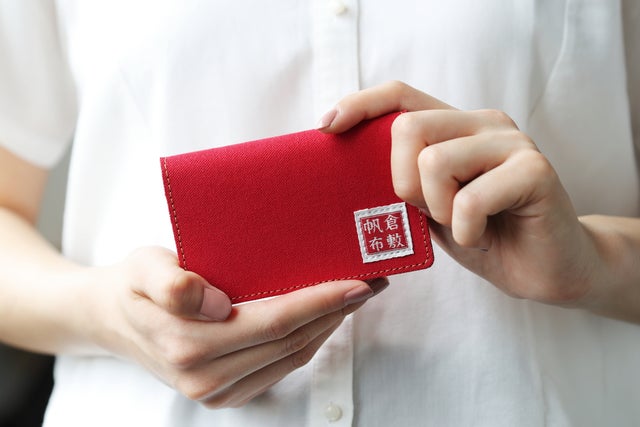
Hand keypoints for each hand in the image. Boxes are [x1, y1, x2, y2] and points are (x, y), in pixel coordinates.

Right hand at [83, 246, 384, 407]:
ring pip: (292, 357)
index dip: (320, 302)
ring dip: (330, 326)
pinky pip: (282, 366)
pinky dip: (310, 340)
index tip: (357, 282)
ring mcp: (218, 391)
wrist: (111, 318)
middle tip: (371, 281)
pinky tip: (325, 316)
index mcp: (188, 345)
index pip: (274, 322)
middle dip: (337, 311)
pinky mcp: (227, 393)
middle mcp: (206, 377)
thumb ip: (169, 281)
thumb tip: (212, 302)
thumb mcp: (142, 267)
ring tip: (356, 295)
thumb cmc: (133, 284)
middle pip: (292, 342)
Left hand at [318, 81, 600, 306]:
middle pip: (409, 127)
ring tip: (458, 226)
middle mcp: (483, 123)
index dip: (361, 104)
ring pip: (435, 161)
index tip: (326, 126)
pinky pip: (471, 199)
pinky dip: (465, 231)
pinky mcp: (536, 170)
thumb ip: (404, 180)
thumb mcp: (431, 206)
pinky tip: (479, 238)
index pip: (401, 95)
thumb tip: (350, 170)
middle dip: (400, 181)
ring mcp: (512, 143)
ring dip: (436, 209)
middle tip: (427, 212)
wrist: (546, 270)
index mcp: (456, 126)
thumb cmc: (484, 235)